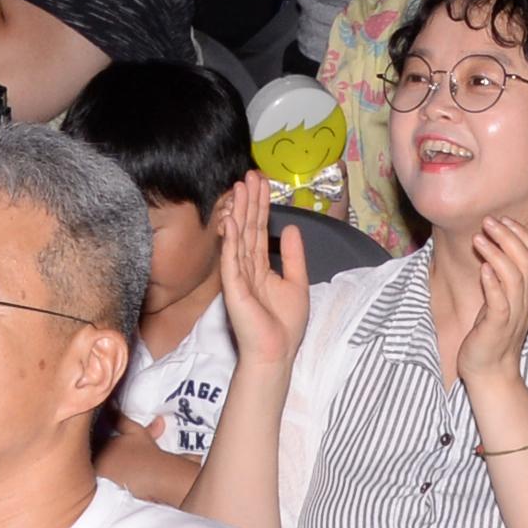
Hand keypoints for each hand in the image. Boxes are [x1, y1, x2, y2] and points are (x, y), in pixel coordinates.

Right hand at [214, 174, 312, 369]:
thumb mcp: (296, 283)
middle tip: (249, 175)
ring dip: (238, 211)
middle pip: (247, 227)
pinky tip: (231, 220)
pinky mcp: (233, 288)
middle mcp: (245, 268)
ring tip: (240, 187)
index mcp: (259, 267)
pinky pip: (231, 259)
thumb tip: (289, 228)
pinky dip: (231, 239)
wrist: (276, 352)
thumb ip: (292, 256)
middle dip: (248, 201)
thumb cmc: (285, 325)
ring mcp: (237, 276)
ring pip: (238, 237)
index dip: (260, 206)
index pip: (258, 230)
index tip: (261, 182)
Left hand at [454, 213, 527, 385]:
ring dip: (497, 254)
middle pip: (527, 261)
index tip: (503, 219)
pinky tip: (483, 269)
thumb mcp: (502, 299)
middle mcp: (526, 300)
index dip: (523, 234)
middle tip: (488, 221)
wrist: (491, 372)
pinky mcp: (498, 327)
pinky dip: (493, 284)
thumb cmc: (492, 333)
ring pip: (514, 277)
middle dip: (508, 236)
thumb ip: (502, 276)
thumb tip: (492, 246)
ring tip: (479, 238)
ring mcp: (513, 314)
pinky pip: (500, 303)